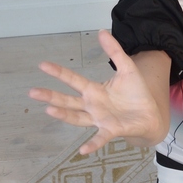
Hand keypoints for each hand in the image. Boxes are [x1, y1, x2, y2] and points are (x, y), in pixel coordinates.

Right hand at [29, 29, 165, 154]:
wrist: (151, 115)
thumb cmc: (136, 94)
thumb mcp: (127, 69)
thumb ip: (115, 52)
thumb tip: (102, 31)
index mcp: (94, 91)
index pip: (72, 80)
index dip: (58, 72)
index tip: (42, 65)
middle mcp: (92, 106)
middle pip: (68, 101)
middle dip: (50, 96)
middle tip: (32, 92)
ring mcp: (100, 119)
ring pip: (78, 118)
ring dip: (64, 115)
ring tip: (49, 110)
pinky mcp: (112, 130)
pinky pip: (100, 138)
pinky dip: (92, 144)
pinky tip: (82, 150)